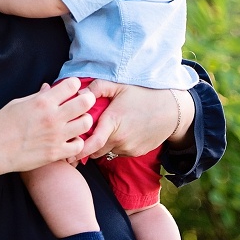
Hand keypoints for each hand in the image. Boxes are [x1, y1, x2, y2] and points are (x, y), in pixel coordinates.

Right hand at [0, 77, 94, 176]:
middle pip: (85, 102)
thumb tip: (49, 88)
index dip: (74, 85)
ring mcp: (56, 136)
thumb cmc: (2, 124)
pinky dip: (77, 141)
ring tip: (77, 121)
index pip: (72, 85)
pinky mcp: (56, 153)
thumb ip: (37, 96)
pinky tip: (70, 139)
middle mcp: (53, 117)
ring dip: (84, 120)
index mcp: (43, 102)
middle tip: (83, 102)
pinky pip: (79, 145)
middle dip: (87, 99)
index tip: (72, 89)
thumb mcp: (18, 103)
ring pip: (86, 123)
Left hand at [77, 80, 195, 161]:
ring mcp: (130, 148)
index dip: (78, 150)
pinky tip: (116, 134)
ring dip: (100, 146)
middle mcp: (121, 139)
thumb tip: (78, 93)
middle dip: (86, 147)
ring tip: (98, 134)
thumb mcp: (120, 86)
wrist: (172, 110)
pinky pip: (118, 153)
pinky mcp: (136, 152)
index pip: (92, 144)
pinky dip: (114, 146)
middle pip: (95, 150)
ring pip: (106, 152)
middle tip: (78, 139)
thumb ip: (97, 88)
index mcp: (113, 122)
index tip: (67, 152)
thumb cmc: (144, 95)